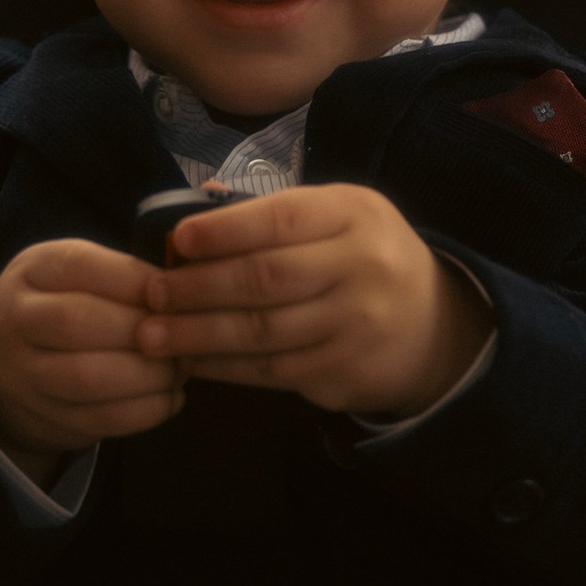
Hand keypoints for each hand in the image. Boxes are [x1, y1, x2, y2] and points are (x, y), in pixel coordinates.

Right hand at [0, 237, 181, 476]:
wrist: (16, 362)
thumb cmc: (69, 303)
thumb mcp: (83, 275)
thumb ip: (124, 277)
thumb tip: (181, 295)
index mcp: (32, 271)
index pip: (81, 267)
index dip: (135, 282)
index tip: (173, 295)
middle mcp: (16, 321)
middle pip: (77, 323)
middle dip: (141, 331)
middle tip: (184, 337)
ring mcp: (24, 374)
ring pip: (87, 378)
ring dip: (147, 375)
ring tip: (179, 369)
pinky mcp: (45, 417)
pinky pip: (99, 419)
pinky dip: (145, 411)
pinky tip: (169, 397)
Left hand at [146, 186, 489, 420]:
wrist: (432, 326)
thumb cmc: (364, 258)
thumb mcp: (339, 217)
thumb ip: (274, 214)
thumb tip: (194, 216)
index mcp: (355, 214)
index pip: (280, 219)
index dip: (224, 231)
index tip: (177, 242)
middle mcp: (362, 267)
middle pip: (265, 279)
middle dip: (199, 288)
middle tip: (153, 295)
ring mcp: (356, 325)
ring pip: (262, 332)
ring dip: (199, 335)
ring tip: (154, 336)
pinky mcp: (344, 371)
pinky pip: (271, 371)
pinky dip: (224, 368)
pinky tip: (193, 361)